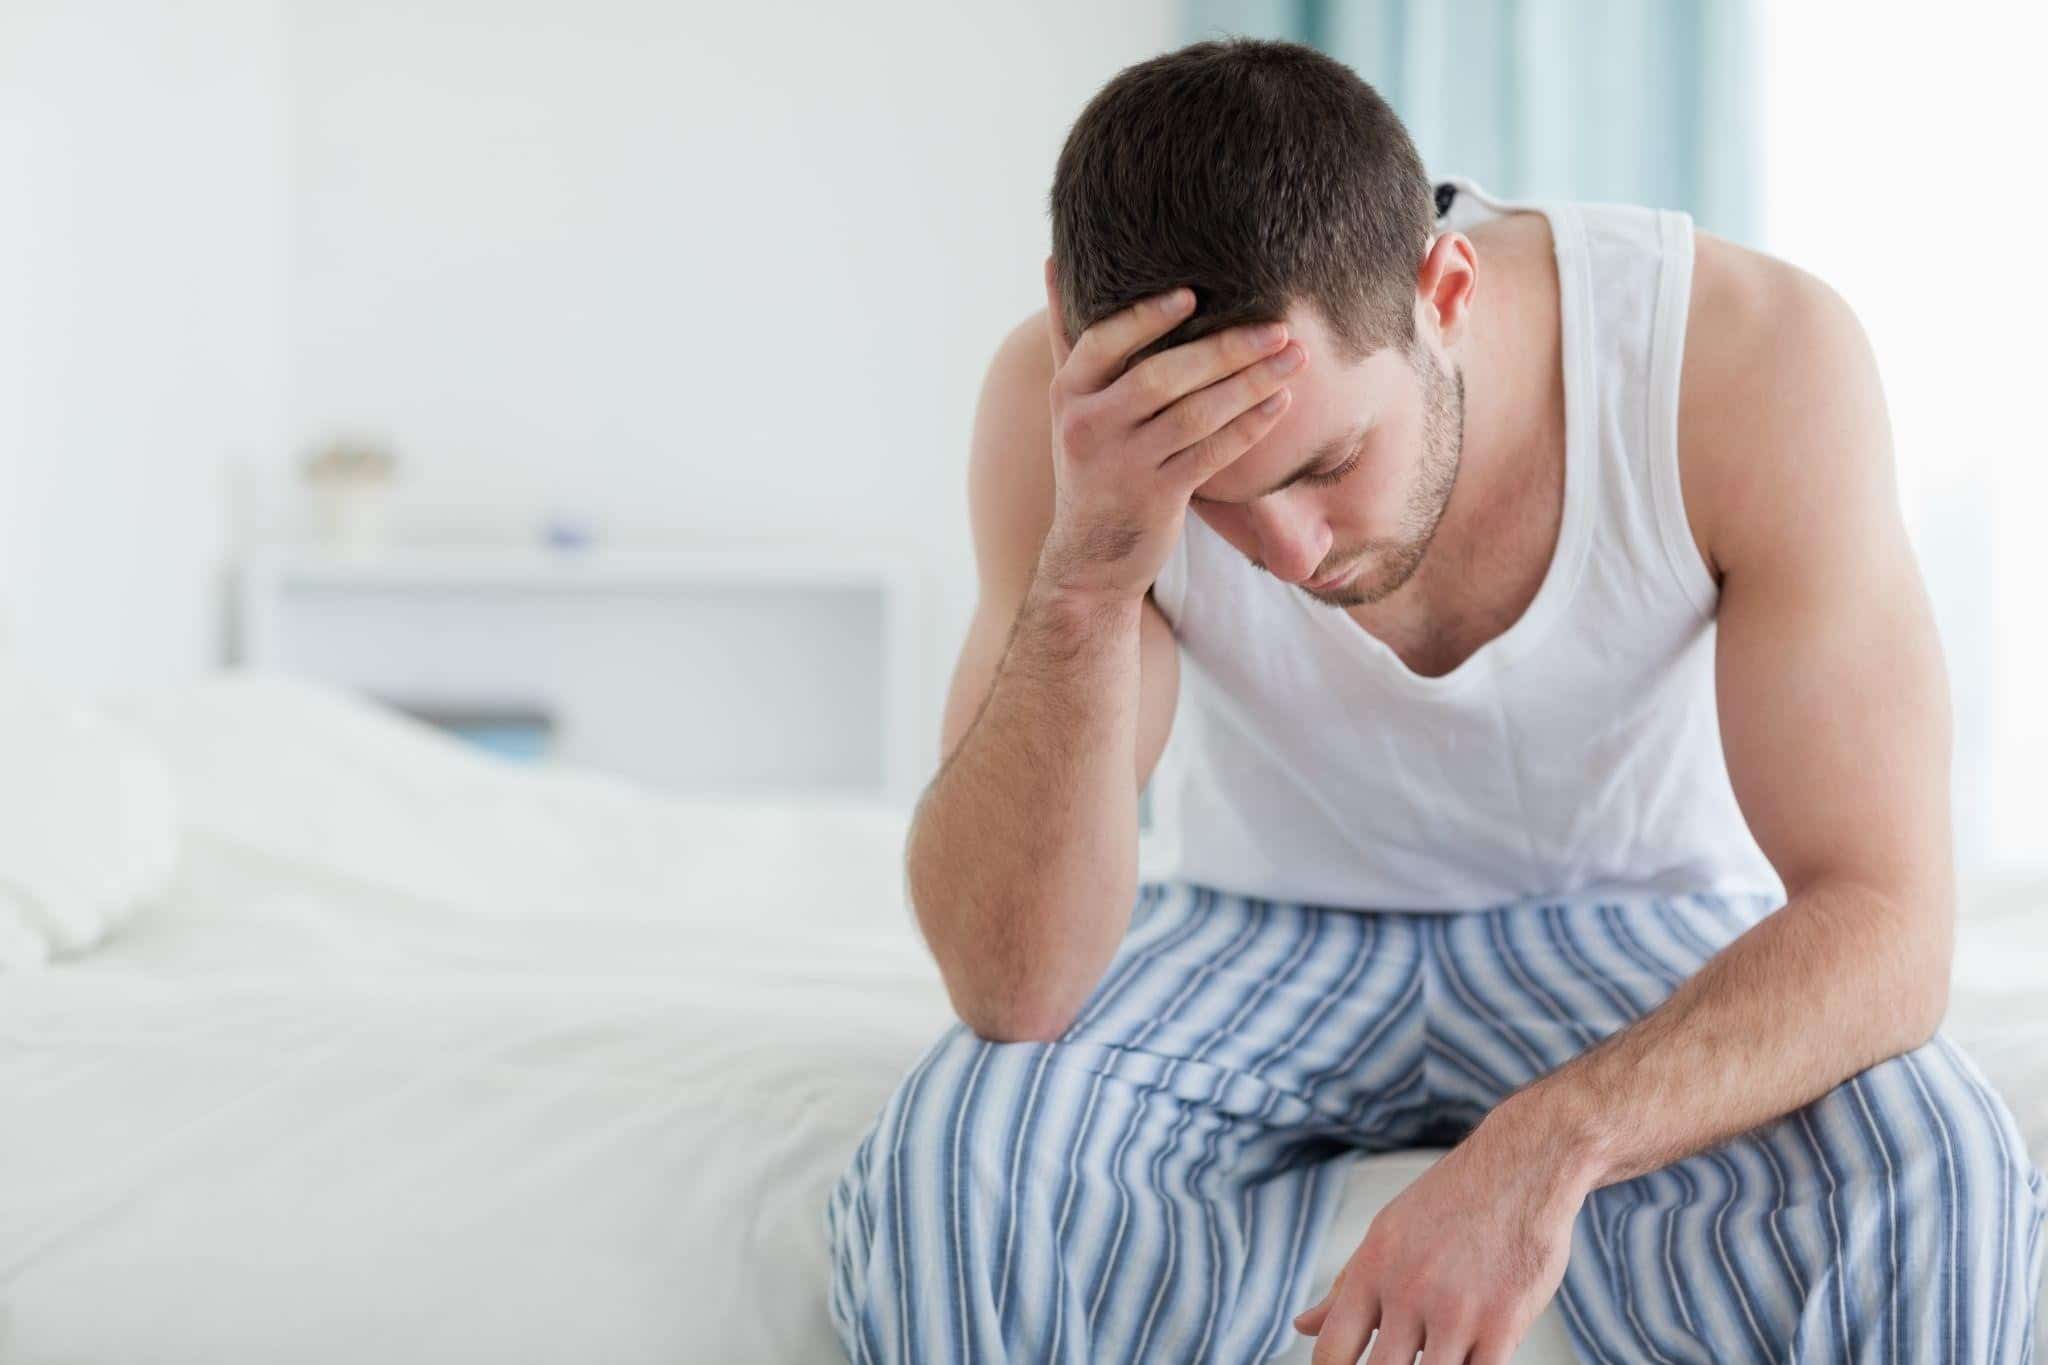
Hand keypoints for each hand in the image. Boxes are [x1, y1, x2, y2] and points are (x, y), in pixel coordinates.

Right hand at [1036, 258, 1305, 601]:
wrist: (1091, 555)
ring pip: (1194, 415)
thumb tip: (1054, 262)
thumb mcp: (1070, 403)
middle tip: (1278, 326)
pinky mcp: (1158, 497)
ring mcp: (1123, 465)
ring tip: (1295, 357)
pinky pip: (1212, 455)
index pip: (1104, 341)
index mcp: (1069, 393)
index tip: (1193, 293)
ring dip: (1250, 384)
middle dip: (1225, 349)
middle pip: (1161, 377)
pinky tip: (1282, 403)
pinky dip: (1250, 427)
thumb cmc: (1091, 462)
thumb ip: (1068, 337)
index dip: (1146, 316)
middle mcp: (1090, 426)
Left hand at [1293, 1113, 1587, 1363]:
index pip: (1332, 1350)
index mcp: (1372, 1268)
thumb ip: (1347, 1286)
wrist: (1522, 1168)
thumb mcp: (1387, 1234)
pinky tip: (1469, 1359)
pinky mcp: (1503, 1324)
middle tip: (1399, 1360)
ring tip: (1441, 1351)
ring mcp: (1456, 1310)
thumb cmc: (1452, 1201)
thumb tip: (1302, 1326)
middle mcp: (1408, 1290)